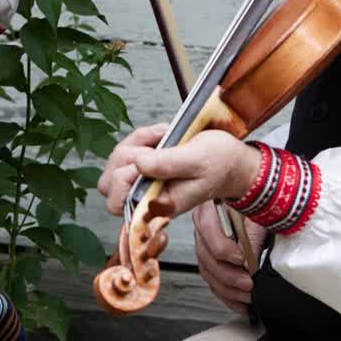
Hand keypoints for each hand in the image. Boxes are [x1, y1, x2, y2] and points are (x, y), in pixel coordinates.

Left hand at [101, 128, 260, 218]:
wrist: (233, 162)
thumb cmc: (220, 164)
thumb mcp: (196, 160)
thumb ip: (167, 164)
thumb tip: (137, 165)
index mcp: (159, 205)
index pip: (117, 202)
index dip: (124, 178)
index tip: (149, 160)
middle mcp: (147, 198)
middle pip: (108, 184)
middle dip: (124, 157)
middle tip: (154, 147)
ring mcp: (144, 183)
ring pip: (115, 164)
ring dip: (134, 143)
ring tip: (162, 137)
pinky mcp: (146, 168)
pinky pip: (128, 151)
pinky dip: (140, 138)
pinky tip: (161, 134)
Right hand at [194, 201, 265, 312]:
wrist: (255, 198)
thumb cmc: (255, 200)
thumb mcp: (256, 214)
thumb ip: (252, 236)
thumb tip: (250, 262)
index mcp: (209, 208)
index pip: (208, 232)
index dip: (224, 249)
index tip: (242, 260)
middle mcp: (201, 226)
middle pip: (206, 257)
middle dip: (229, 276)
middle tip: (249, 284)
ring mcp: (203, 243)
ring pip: (208, 272)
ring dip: (228, 289)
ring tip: (247, 296)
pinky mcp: (210, 258)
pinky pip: (212, 280)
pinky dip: (226, 295)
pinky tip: (240, 303)